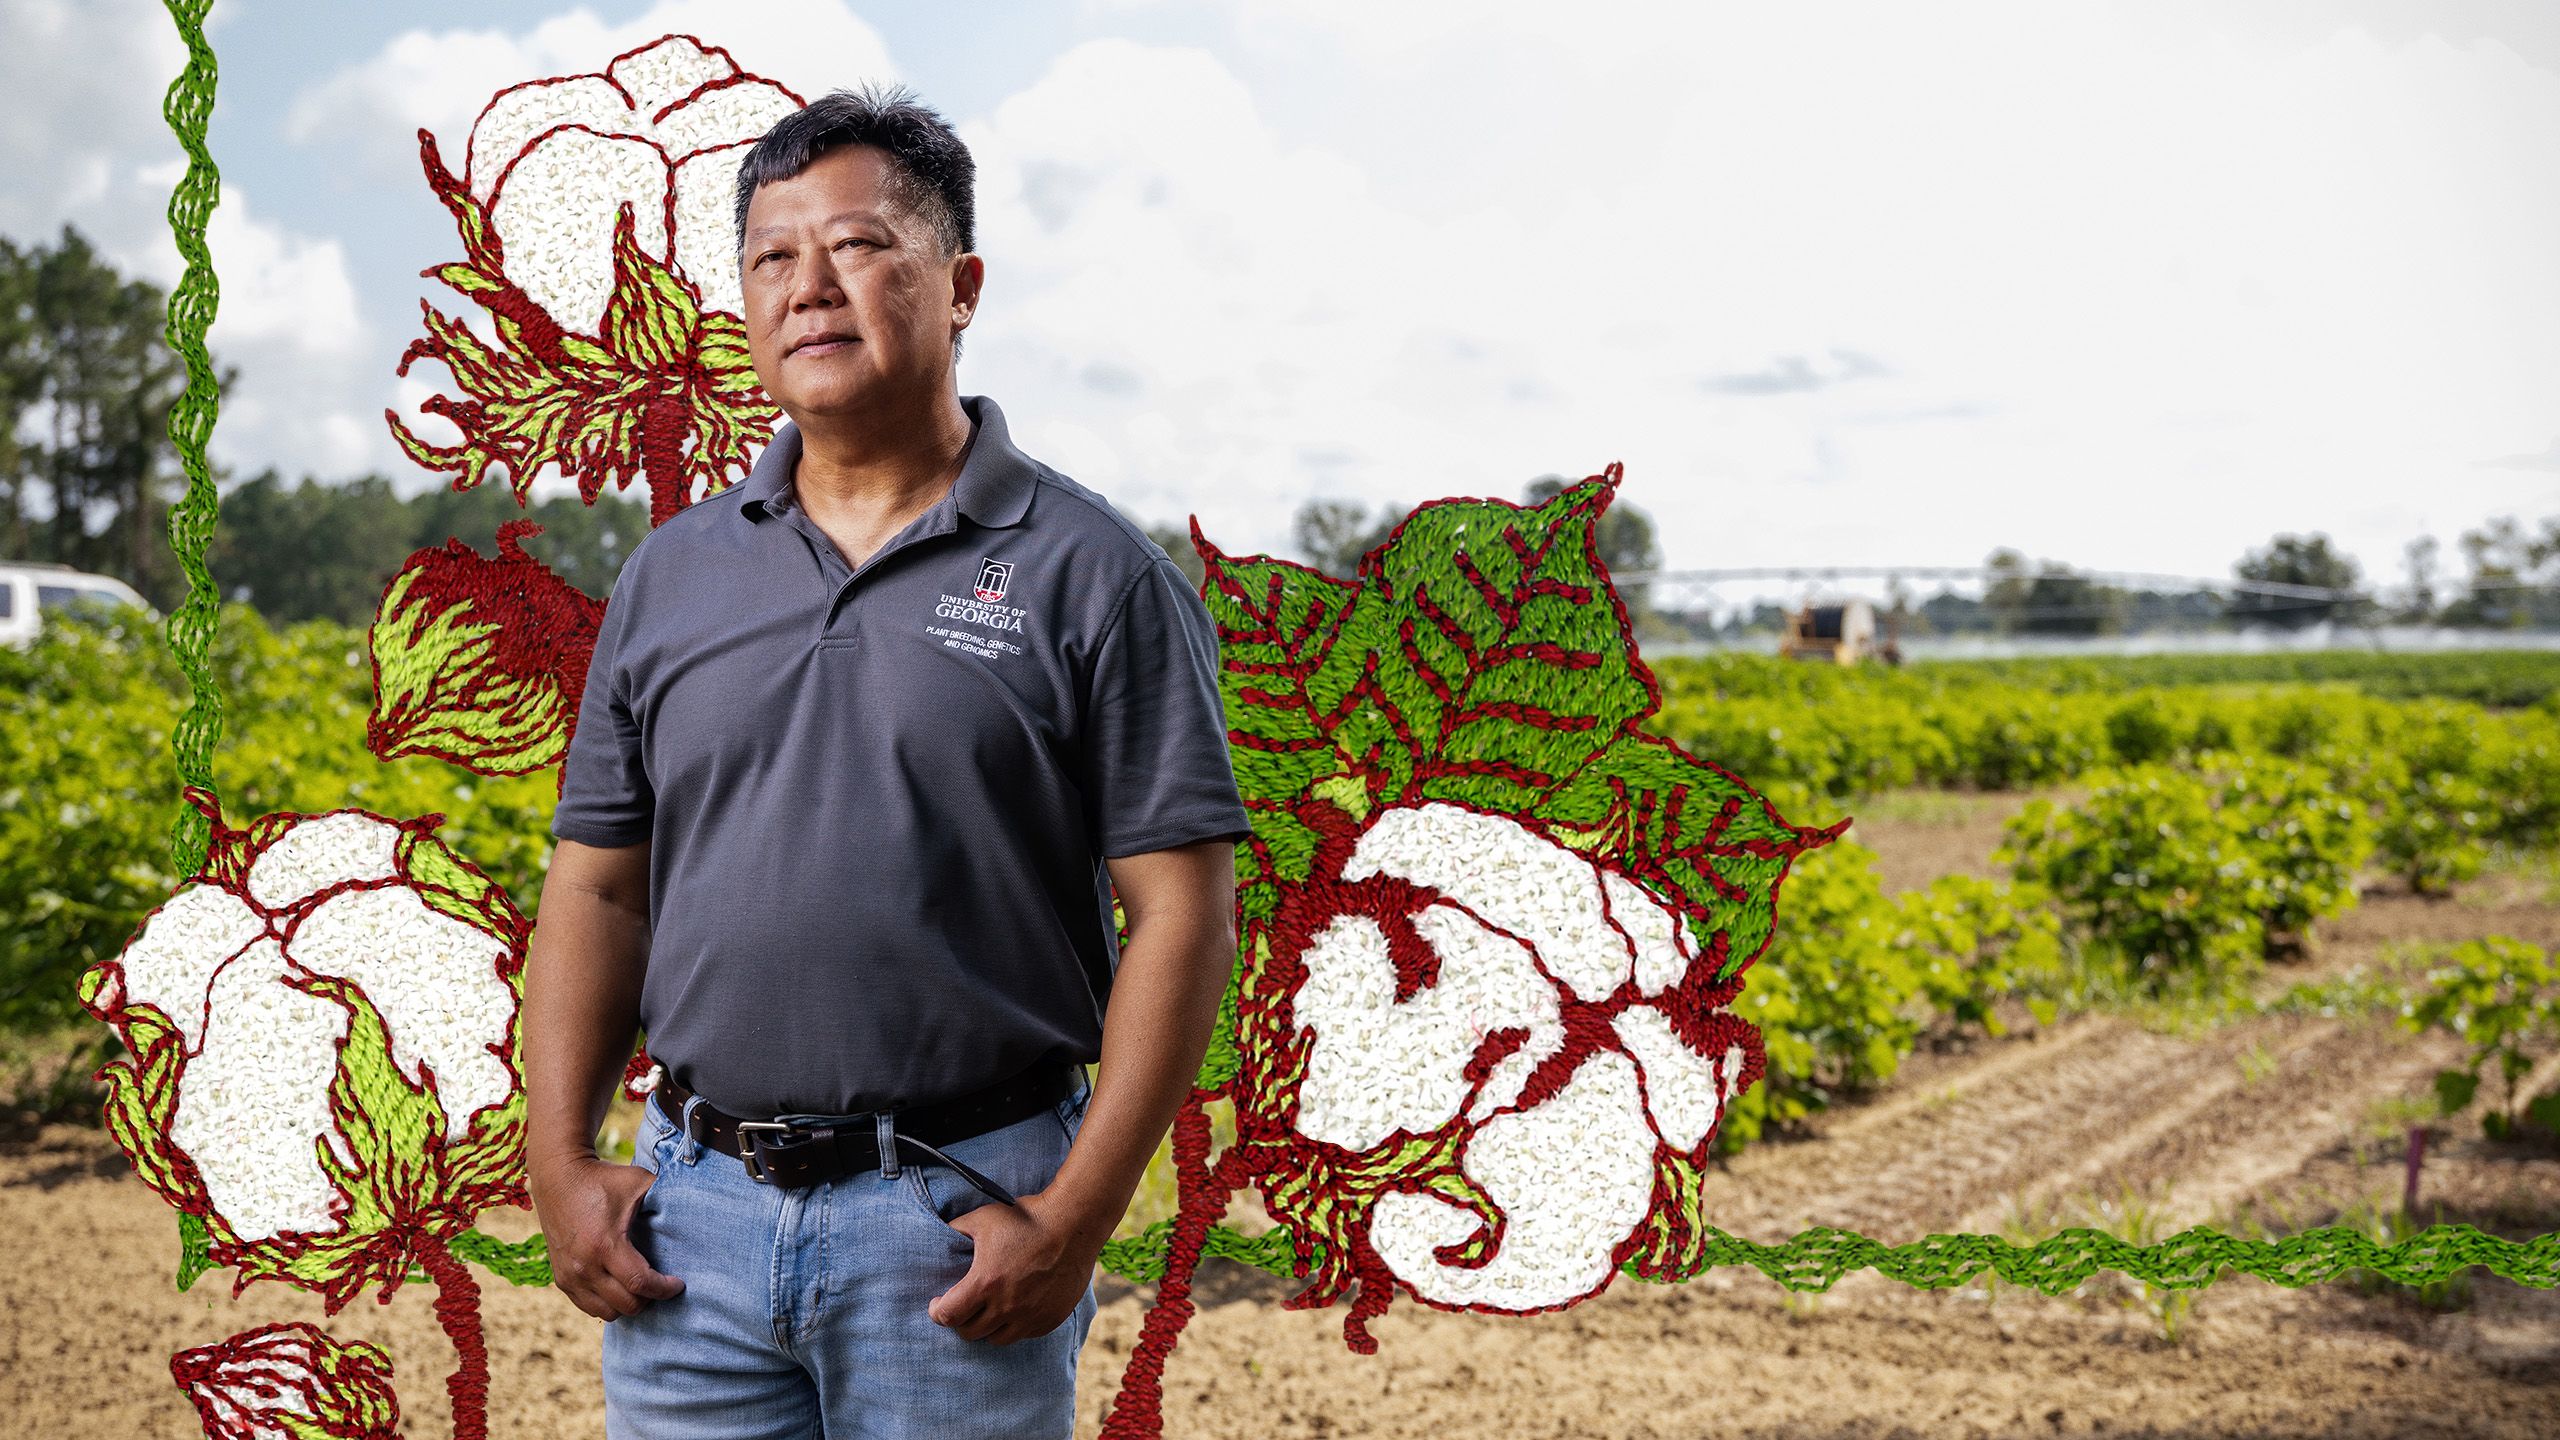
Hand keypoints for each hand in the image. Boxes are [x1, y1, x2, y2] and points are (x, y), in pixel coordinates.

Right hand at [527, 1153, 683, 1320]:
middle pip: (626, 1304)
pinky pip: (589, 1306)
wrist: (559, 1177)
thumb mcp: (638, 1182)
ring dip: (628, 1304)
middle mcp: (584, 1266)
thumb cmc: (603, 1180)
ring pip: (608, 1312)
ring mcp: (569, 1276)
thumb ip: (666, 1197)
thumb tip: (696, 1208)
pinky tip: (620, 1286)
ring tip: (641, 1286)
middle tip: (661, 1284)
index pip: (640, 1284)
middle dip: (650, 1298)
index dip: (664, 1289)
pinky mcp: (561, 1279)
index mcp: (605, 1245)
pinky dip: (608, 1302)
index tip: (678, 1284)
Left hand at [927, 1188, 1099, 1344]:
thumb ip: (955, 1229)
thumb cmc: (1027, 1218)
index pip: (948, 1316)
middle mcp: (1007, 1306)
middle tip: (963, 1305)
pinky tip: (1015, 1308)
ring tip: (988, 1310)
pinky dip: (1014, 1326)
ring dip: (987, 1327)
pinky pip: (1024, 1334)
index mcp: (985, 1282)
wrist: (1074, 1223)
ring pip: (996, 1339)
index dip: (937, 1311)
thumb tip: (938, 1235)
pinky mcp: (1050, 1319)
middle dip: (960, 1320)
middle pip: (970, 1332)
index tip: (938, 1303)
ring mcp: (1030, 1316)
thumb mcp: (984, 1218)